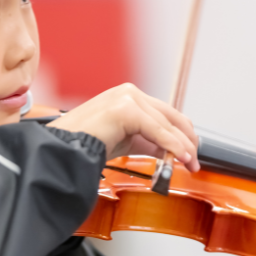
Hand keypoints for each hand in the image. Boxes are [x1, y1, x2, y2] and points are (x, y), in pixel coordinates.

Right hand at [48, 83, 199, 169]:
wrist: (62, 149)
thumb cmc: (83, 146)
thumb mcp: (124, 142)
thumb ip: (147, 142)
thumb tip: (170, 151)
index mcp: (127, 97)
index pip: (165, 114)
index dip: (181, 135)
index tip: (189, 154)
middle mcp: (128, 92)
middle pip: (170, 116)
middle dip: (187, 140)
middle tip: (193, 162)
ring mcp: (126, 97)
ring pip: (166, 123)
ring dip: (182, 146)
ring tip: (188, 163)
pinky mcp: (125, 108)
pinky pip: (157, 129)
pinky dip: (172, 145)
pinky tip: (179, 157)